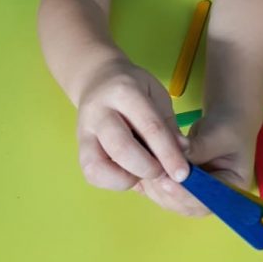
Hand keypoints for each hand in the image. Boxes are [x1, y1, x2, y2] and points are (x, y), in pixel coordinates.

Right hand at [76, 59, 188, 191]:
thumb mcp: (157, 96)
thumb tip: (182, 154)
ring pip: (99, 165)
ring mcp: (84, 131)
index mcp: (125, 91)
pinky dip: (113, 182)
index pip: (150, 127)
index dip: (169, 154)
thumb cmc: (134, 88)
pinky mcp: (79, 148)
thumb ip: (168, 125)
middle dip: (148, 169)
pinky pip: (92, 174)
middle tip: (164, 173)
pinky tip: (129, 174)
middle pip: (122, 148)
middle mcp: (100, 111)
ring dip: (128, 179)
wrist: (98, 79)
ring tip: (144, 173)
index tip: (183, 173)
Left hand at [137, 113, 257, 216]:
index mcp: (231, 189)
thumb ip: (200, 148)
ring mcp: (195, 194)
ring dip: (154, 186)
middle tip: (148, 173)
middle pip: (185, 205)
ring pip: (170, 199)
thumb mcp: (219, 134)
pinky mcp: (181, 185)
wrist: (225, 119)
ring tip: (141, 167)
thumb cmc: (229, 126)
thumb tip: (176, 155)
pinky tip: (136, 169)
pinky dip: (149, 181)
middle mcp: (212, 198)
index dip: (184, 194)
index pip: (206, 201)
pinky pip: (163, 189)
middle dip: (165, 191)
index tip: (165, 181)